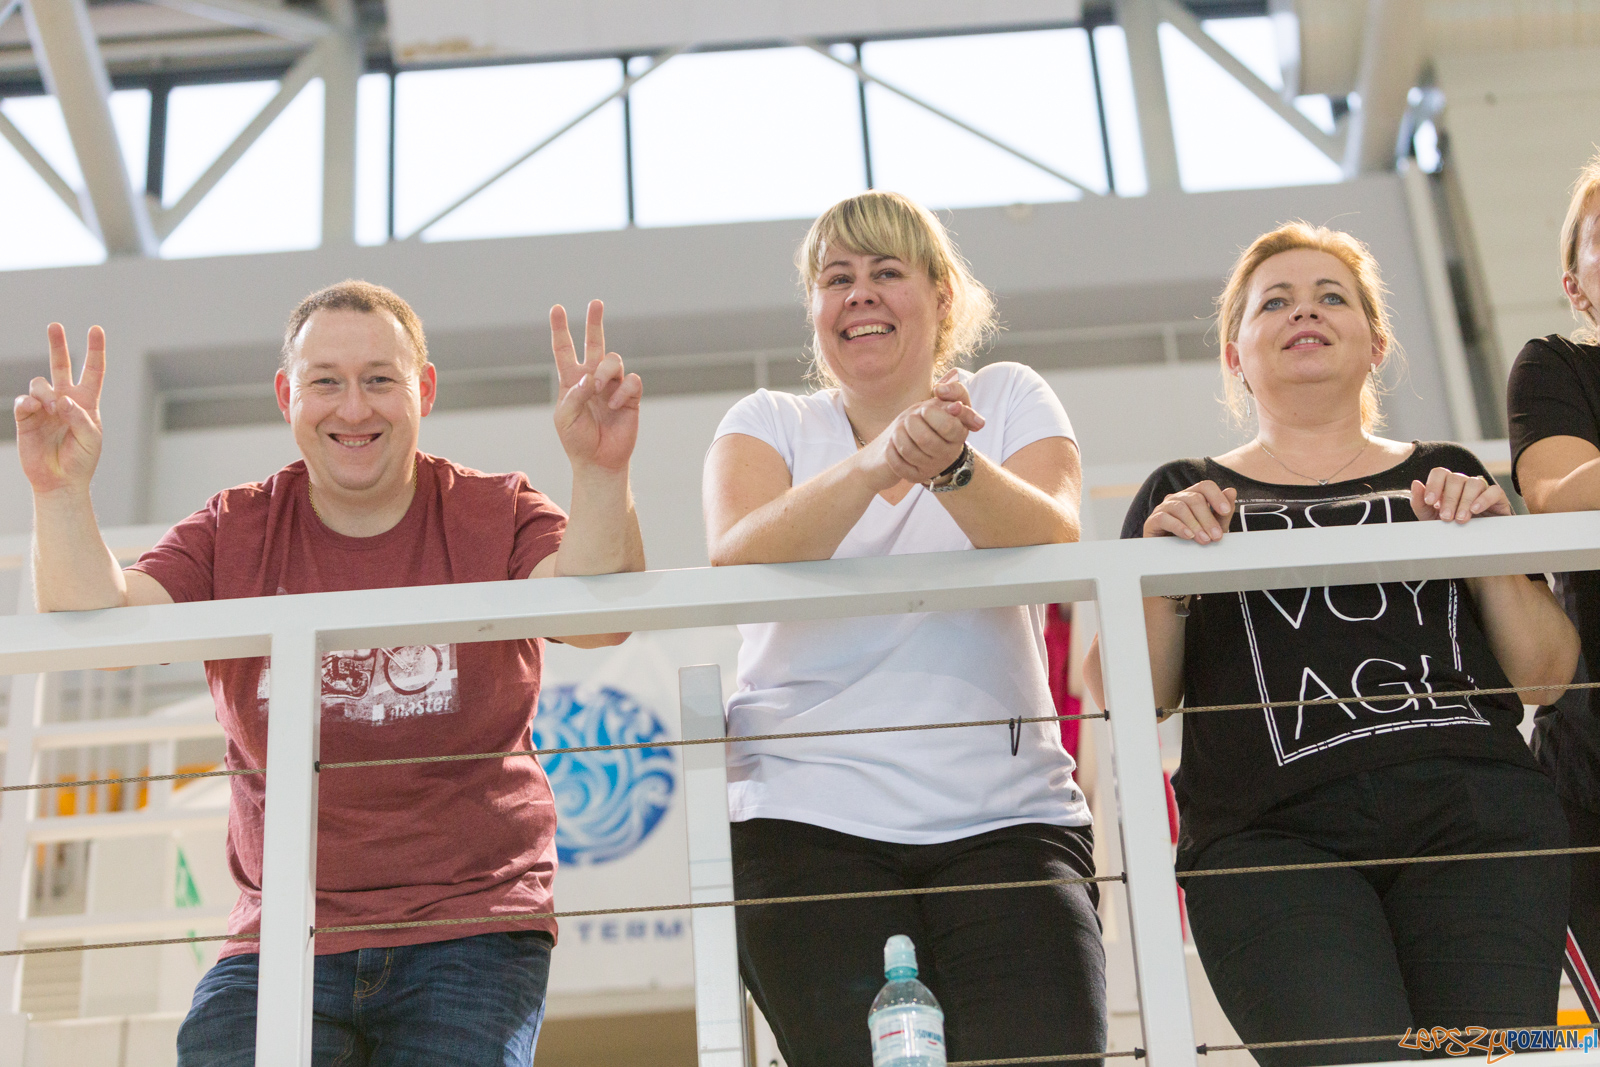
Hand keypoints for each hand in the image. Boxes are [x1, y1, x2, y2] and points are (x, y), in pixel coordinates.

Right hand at [14, 323, 105, 496]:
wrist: (61, 480)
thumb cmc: (82, 459)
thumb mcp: (91, 438)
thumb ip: (80, 417)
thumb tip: (61, 398)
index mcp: (86, 402)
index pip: (93, 371)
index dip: (95, 350)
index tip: (95, 329)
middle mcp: (64, 400)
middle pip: (61, 365)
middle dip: (57, 344)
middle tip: (55, 325)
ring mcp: (44, 407)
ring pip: (41, 383)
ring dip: (47, 393)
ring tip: (52, 410)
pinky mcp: (26, 417)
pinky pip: (24, 400)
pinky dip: (29, 402)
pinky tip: (34, 408)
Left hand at [550, 300, 641, 475]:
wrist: (600, 461)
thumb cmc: (577, 440)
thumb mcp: (565, 417)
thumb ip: (574, 394)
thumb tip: (591, 376)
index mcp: (571, 381)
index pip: (564, 349)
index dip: (560, 329)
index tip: (557, 308)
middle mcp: (592, 378)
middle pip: (594, 343)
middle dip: (595, 322)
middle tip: (596, 302)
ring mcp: (612, 386)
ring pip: (613, 360)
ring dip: (604, 372)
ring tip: (599, 391)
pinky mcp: (630, 396)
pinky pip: (631, 380)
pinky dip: (622, 391)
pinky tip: (614, 407)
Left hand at [862, 370, 984, 486]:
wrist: (934, 444)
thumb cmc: (942, 417)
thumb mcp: (953, 401)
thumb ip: (955, 391)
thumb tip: (941, 390)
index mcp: (959, 435)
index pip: (947, 426)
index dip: (931, 414)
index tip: (924, 409)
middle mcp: (948, 454)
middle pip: (924, 439)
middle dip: (911, 423)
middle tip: (909, 417)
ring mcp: (931, 467)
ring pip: (908, 451)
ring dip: (898, 434)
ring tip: (899, 428)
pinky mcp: (915, 476)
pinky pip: (898, 465)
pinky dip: (891, 451)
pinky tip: (892, 442)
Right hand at [1143, 480, 1236, 542]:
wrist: (1172, 556)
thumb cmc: (1192, 540)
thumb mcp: (1212, 528)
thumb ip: (1222, 512)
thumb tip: (1231, 491)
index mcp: (1193, 496)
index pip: (1205, 486)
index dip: (1216, 496)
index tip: (1226, 511)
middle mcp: (1178, 498)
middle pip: (1195, 498)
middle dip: (1208, 519)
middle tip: (1216, 536)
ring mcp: (1164, 507)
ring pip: (1181, 507)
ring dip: (1195, 524)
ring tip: (1203, 540)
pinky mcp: (1153, 520)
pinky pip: (1165, 518)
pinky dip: (1178, 527)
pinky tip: (1187, 536)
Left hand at [1410, 468, 1510, 521]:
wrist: (1472, 543)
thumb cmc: (1450, 527)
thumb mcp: (1430, 518)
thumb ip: (1420, 502)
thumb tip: (1416, 483)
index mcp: (1446, 485)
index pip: (1440, 473)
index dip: (1434, 484)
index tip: (1430, 501)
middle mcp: (1463, 484)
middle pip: (1456, 479)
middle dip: (1449, 499)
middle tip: (1446, 517)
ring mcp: (1481, 489)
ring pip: (1474, 483)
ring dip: (1465, 501)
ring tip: (1461, 518)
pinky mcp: (1497, 498)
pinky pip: (1494, 491)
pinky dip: (1484, 499)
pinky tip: (1475, 510)